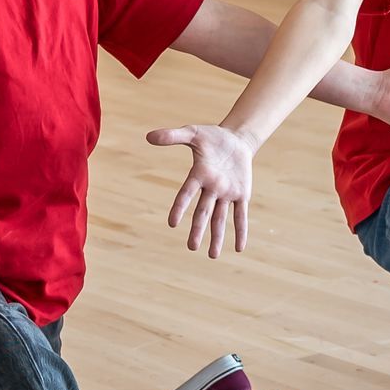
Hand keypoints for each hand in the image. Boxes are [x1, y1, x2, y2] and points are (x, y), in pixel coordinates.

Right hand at [146, 123, 256, 257]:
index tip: (172, 223)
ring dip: (217, 237)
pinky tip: (239, 248)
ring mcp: (226, 193)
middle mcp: (211, 188)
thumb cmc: (212, 137)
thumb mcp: (193, 133)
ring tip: (212, 256)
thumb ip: (173, 136)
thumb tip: (148, 136)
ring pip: (220, 218)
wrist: (235, 140)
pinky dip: (240, 230)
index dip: (180, 207)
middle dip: (198, 230)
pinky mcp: (241, 194)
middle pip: (203, 212)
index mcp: (198, 175)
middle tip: (191, 247)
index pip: (187, 194)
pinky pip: (240, 215)